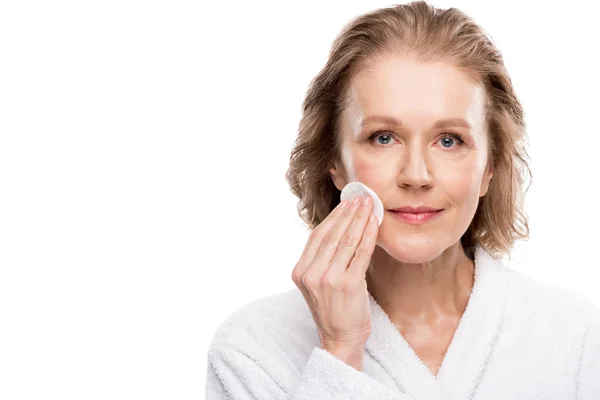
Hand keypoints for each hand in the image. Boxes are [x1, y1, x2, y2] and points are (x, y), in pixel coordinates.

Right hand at [291, 195, 378, 369]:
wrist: (340, 341)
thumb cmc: (334, 311)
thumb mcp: (318, 284)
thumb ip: (322, 260)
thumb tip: (341, 229)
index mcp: (300, 271)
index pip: (317, 236)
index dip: (333, 217)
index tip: (346, 203)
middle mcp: (310, 273)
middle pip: (332, 234)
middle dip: (348, 213)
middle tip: (361, 197)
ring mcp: (328, 279)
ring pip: (346, 240)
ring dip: (359, 219)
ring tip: (369, 205)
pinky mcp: (347, 284)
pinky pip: (360, 253)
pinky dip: (368, 235)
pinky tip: (375, 223)